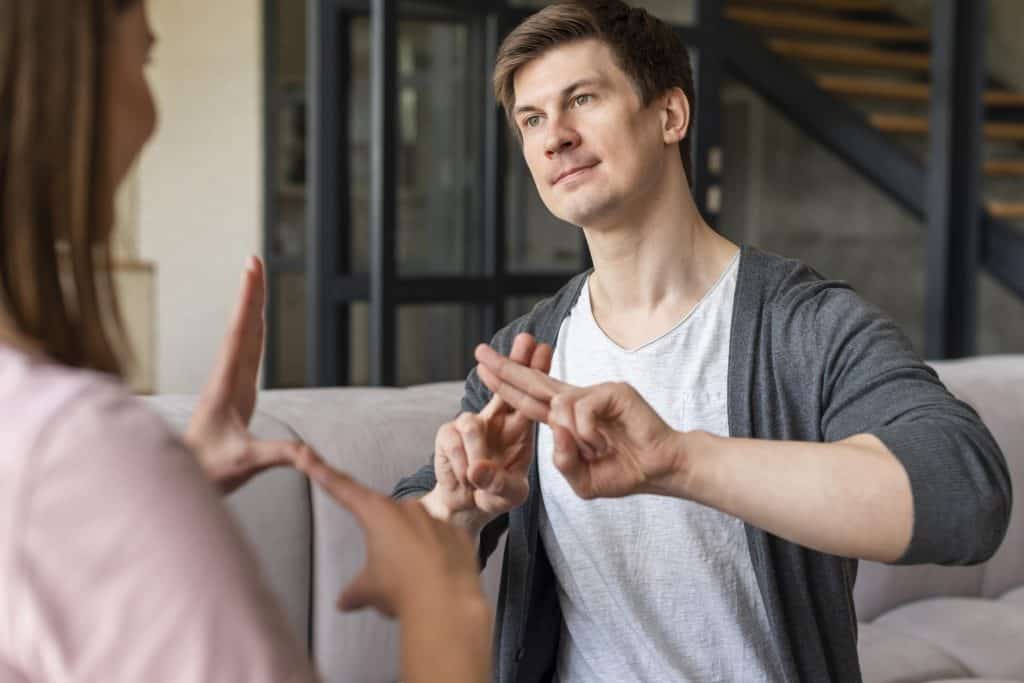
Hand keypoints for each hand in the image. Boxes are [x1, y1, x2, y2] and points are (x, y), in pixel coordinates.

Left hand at [185, 256, 302, 493]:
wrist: (189, 480)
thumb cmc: (211, 470)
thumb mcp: (246, 463)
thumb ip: (279, 455)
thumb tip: (308, 453)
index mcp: (226, 386)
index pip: (240, 335)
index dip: (248, 302)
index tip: (252, 270)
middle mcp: (226, 378)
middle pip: (242, 327)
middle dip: (250, 294)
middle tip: (255, 261)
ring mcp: (231, 384)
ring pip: (244, 337)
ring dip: (251, 308)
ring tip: (256, 280)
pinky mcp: (237, 393)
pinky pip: (248, 352)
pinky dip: (254, 330)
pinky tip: (257, 321)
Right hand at [296, 449, 485, 618]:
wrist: (446, 605)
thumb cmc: (401, 591)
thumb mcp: (369, 590)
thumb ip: (354, 591)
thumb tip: (344, 601)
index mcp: (376, 513)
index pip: (342, 488)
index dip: (322, 471)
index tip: (306, 454)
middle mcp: (406, 508)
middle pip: (385, 521)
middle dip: (383, 544)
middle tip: (388, 576)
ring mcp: (435, 518)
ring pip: (415, 532)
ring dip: (410, 552)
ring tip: (413, 583)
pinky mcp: (457, 533)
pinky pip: (441, 542)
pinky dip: (435, 558)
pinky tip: (434, 579)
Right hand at [425, 333, 552, 524]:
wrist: (465, 506)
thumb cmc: (495, 493)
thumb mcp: (509, 495)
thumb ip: (501, 486)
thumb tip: (478, 471)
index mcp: (518, 428)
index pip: (529, 395)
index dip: (535, 371)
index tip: (544, 347)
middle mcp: (495, 420)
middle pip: (504, 384)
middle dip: (513, 360)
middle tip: (525, 337)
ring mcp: (468, 424)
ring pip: (472, 423)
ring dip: (477, 455)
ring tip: (477, 478)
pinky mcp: (446, 435)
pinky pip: (454, 443)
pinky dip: (460, 466)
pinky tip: (465, 478)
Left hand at [474, 339, 685, 498]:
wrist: (660, 469)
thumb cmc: (625, 473)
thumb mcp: (582, 481)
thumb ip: (562, 462)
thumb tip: (556, 430)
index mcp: (567, 419)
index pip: (529, 399)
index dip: (506, 385)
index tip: (483, 370)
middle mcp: (577, 400)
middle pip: (534, 381)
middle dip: (505, 368)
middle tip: (479, 353)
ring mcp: (595, 392)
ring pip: (558, 406)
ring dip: (576, 439)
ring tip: (600, 450)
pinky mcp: (612, 390)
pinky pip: (580, 410)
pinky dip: (589, 433)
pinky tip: (605, 442)